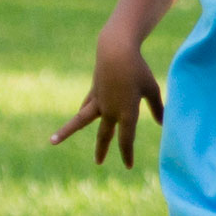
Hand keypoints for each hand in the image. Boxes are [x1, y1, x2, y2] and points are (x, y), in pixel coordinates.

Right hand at [49, 42, 164, 166]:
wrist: (116, 50)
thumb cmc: (138, 69)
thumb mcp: (151, 89)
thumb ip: (157, 108)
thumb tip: (163, 123)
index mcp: (126, 112)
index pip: (126, 139)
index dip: (127, 154)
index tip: (128, 166)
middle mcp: (110, 110)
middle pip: (104, 135)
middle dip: (101, 150)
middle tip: (98, 163)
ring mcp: (98, 101)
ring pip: (80, 121)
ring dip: (67, 131)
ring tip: (53, 141)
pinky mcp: (93, 91)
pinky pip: (86, 106)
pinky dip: (83, 113)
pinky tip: (78, 120)